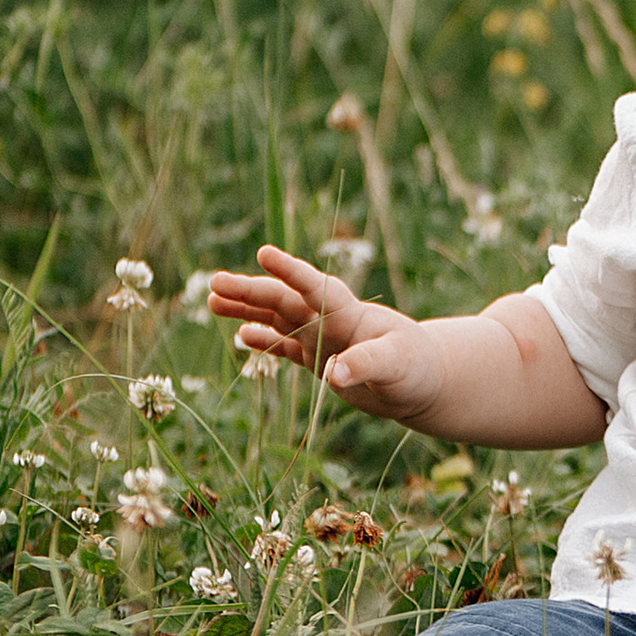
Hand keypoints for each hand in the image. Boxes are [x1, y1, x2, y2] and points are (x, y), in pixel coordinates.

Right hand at [205, 246, 445, 423]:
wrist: (423, 381)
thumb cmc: (417, 367)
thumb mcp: (397, 366)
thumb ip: (369, 364)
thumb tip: (336, 373)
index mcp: (349, 313)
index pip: (315, 287)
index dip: (290, 270)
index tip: (264, 253)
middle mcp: (330, 320)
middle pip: (284, 300)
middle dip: (250, 290)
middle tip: (213, 282)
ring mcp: (322, 338)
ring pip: (276, 318)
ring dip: (246, 309)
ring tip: (211, 300)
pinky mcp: (318, 360)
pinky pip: (284, 347)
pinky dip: (263, 340)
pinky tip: (240, 335)